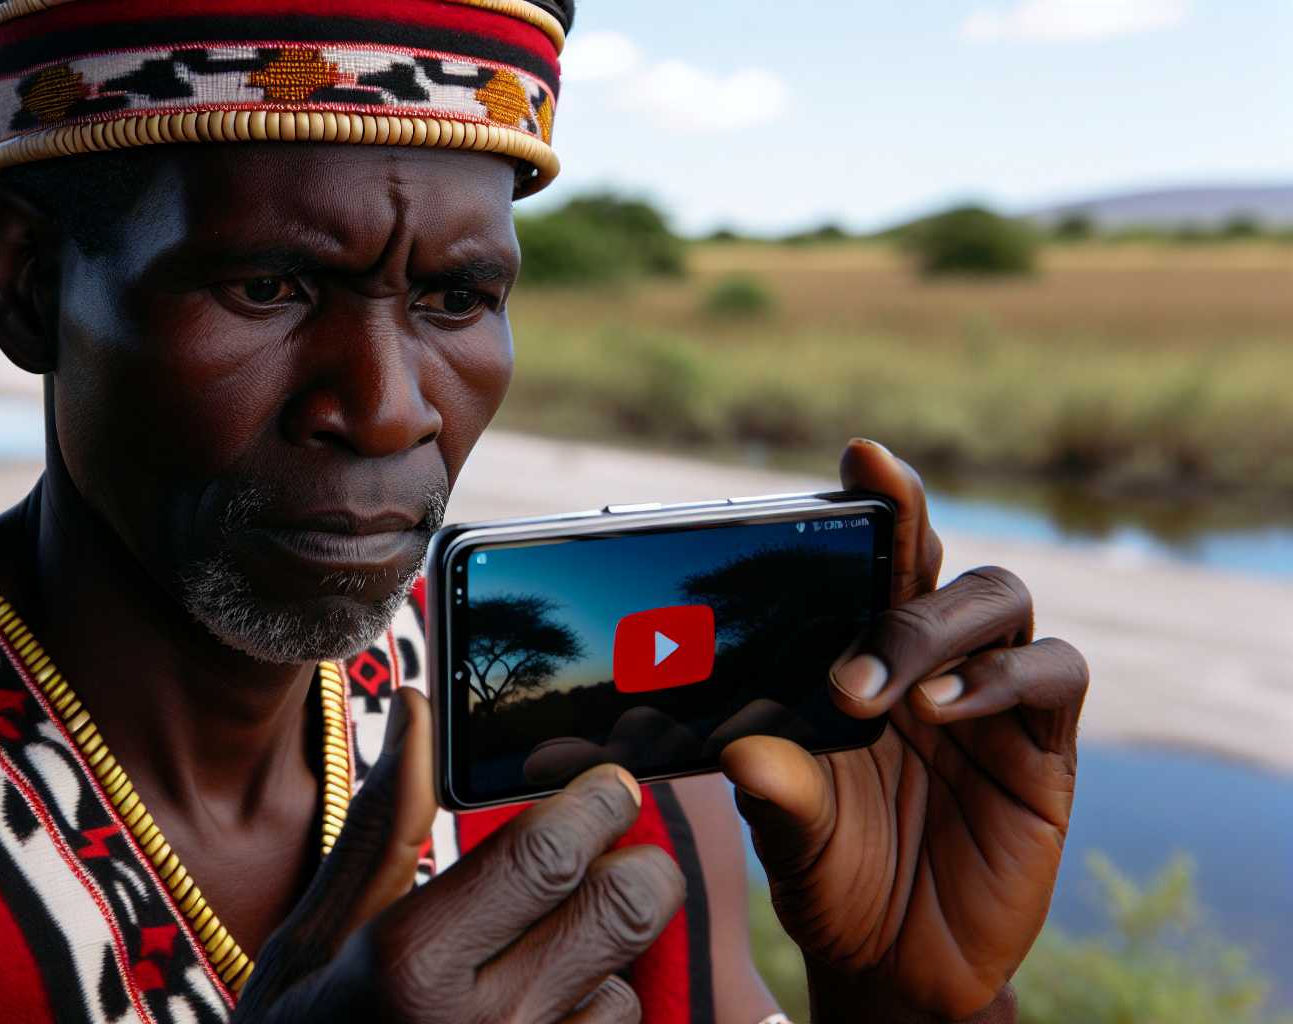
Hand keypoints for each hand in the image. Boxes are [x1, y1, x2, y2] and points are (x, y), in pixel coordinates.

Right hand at [234, 689, 684, 1022]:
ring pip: (627, 984)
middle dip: (635, 863)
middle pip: (626, 908)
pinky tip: (541, 1011)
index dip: (595, 802)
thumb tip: (418, 710)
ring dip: (604, 957)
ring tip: (550, 949)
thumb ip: (381, 824)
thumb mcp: (316, 937)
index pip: (547, 852)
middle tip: (613, 847)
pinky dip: (590, 1017)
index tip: (606, 783)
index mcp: (412, 964)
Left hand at [720, 439, 1088, 1021]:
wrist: (896, 964)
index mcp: (860, 655)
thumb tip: (740, 748)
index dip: (880, 502)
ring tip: (886, 698)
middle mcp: (929, 661)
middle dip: (908, 553)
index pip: (877, 559)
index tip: (860, 455)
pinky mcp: (1045, 750)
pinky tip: (947, 714)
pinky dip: (1003, 679)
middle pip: (941, 563)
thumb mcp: (789, 835)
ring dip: (937, 632)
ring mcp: (992, 701)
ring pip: (1000, 600)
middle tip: (856, 614)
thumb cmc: (832, 875)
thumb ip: (773, 790)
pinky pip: (1052, 674)